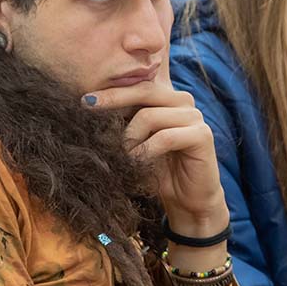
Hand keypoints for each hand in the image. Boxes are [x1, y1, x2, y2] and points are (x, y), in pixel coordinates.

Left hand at [81, 79, 227, 236]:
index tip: (84, 100)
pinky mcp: (202, 135)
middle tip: (87, 109)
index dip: (112, 89)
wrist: (186, 201)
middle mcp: (182, 101)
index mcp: (167, 98)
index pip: (137, 84)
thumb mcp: (135, 143)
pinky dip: (145, 150)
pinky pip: (165, 137)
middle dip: (113, 100)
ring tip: (119, 155)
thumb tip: (88, 107)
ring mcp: (194, 116)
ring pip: (150, 115)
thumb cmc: (157, 171)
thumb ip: (123, 122)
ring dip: (129, 137)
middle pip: (143, 90)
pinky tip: (136, 162)